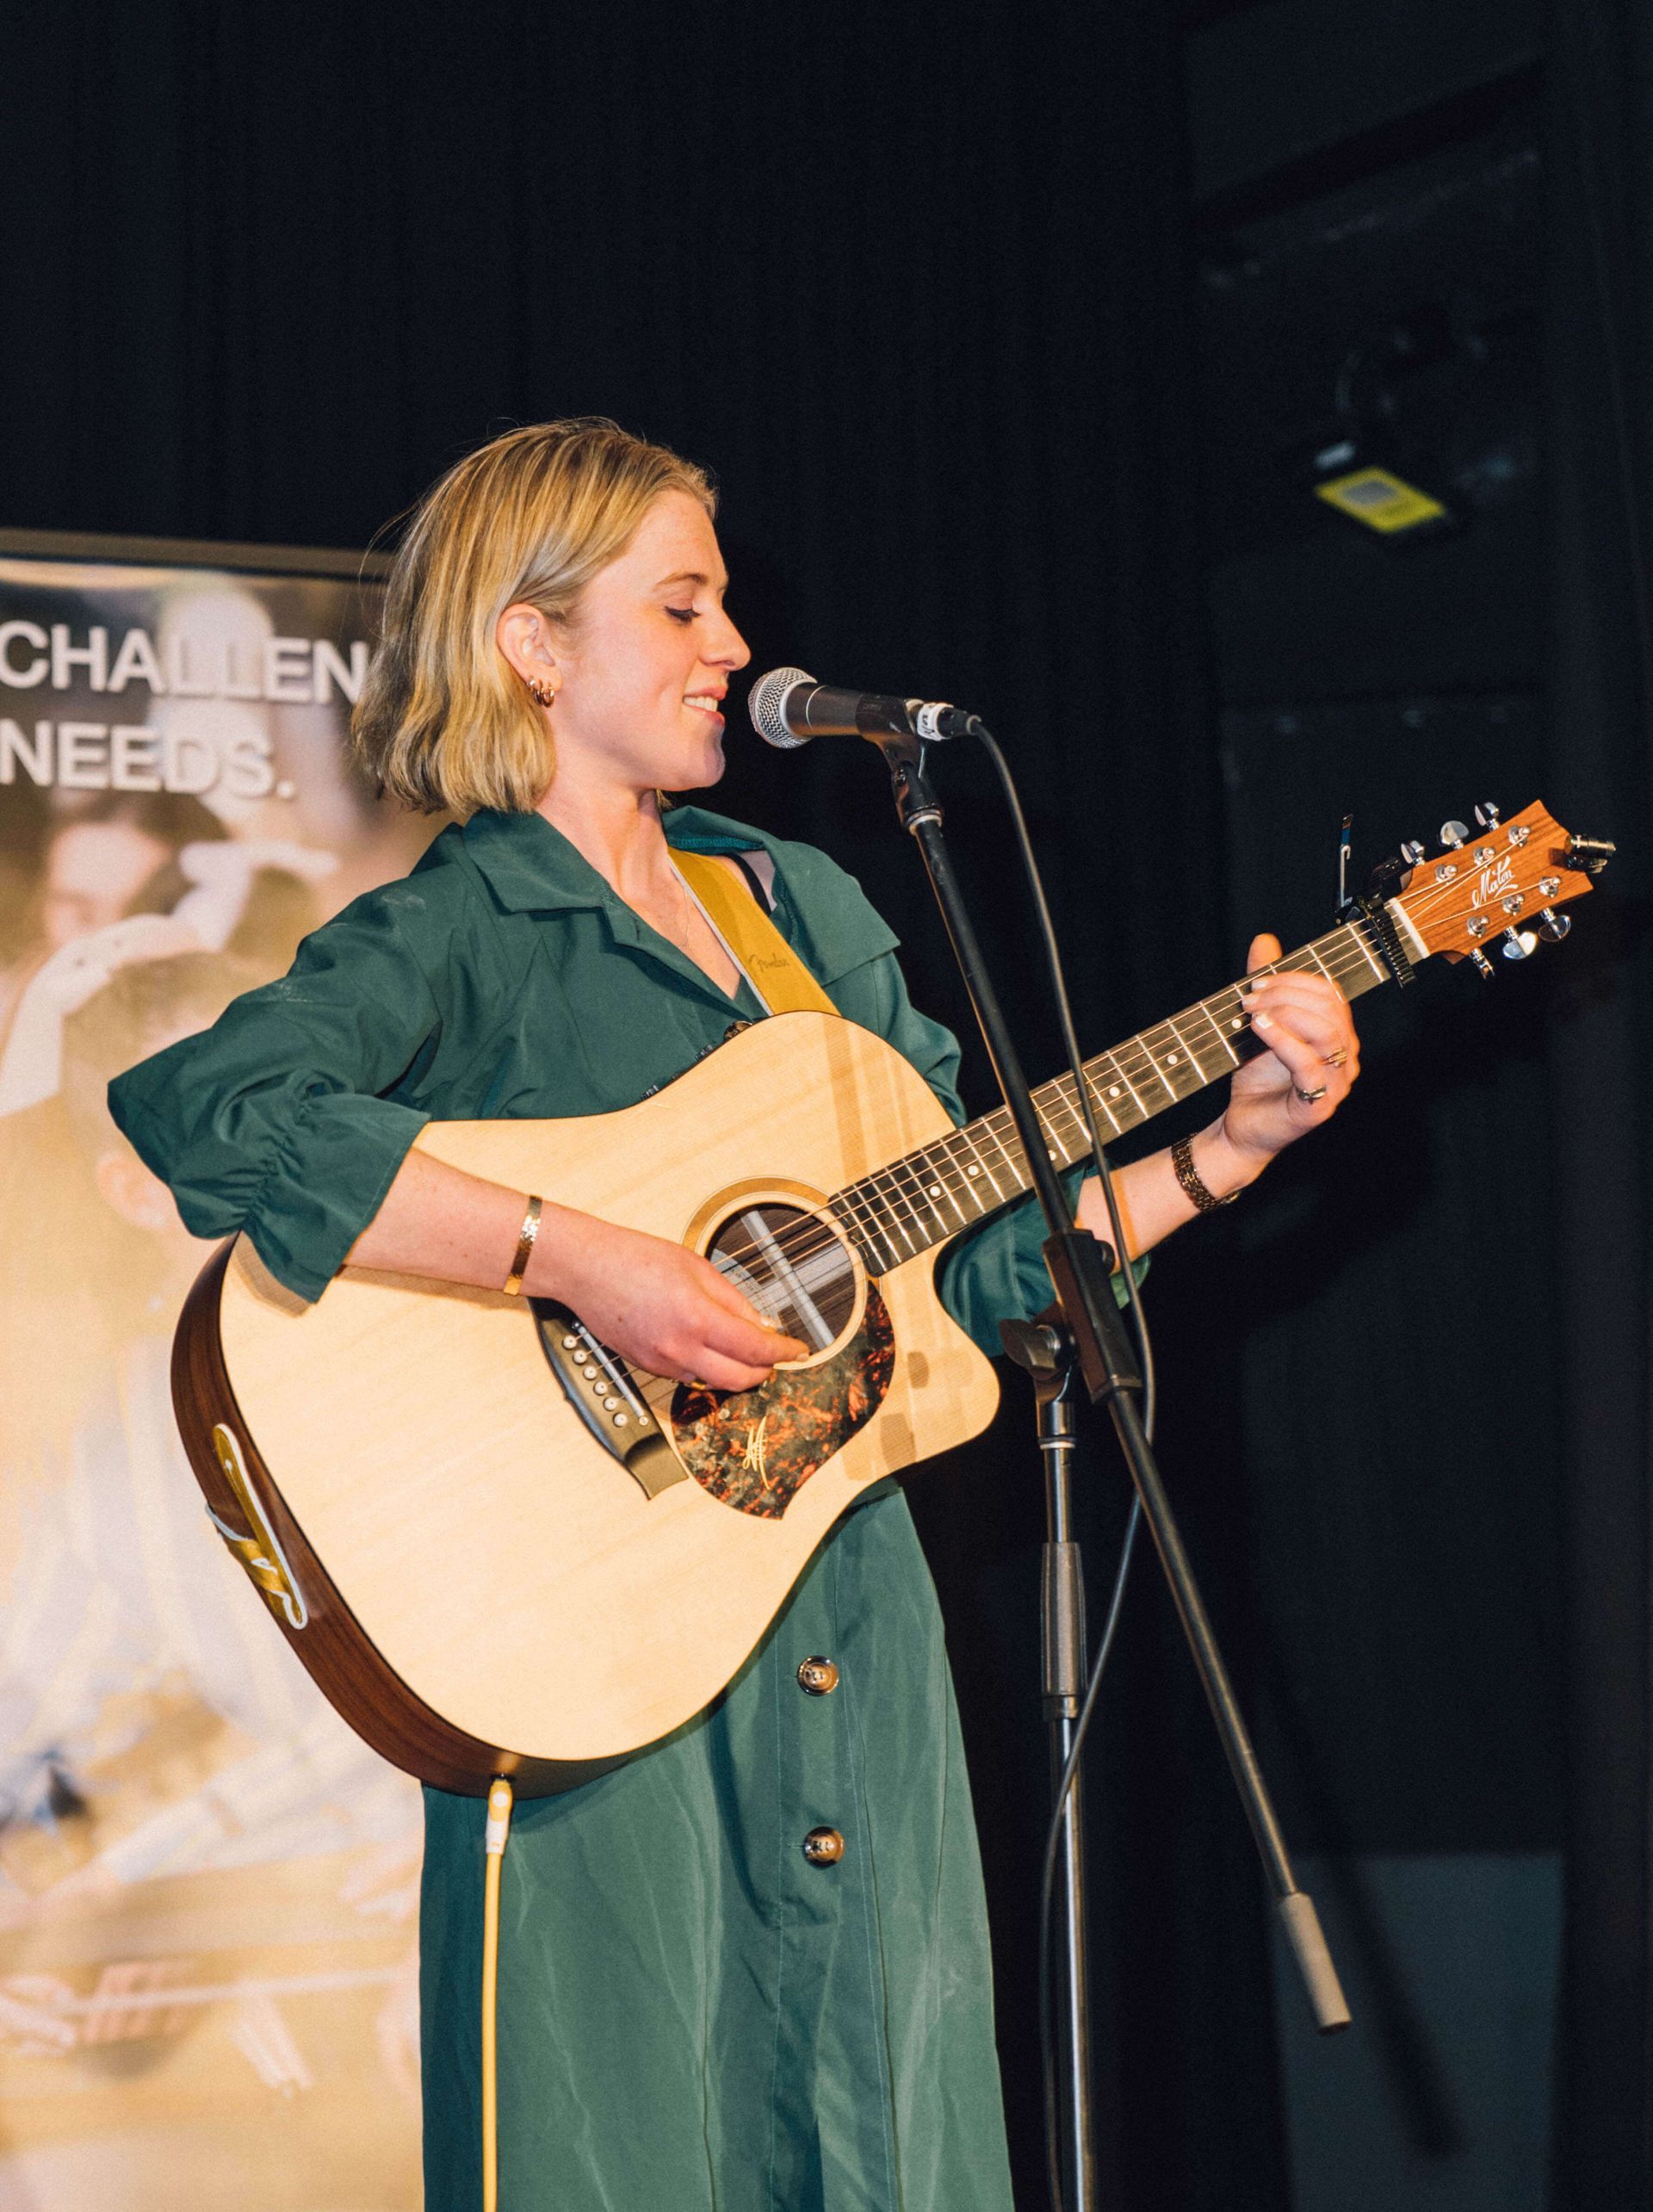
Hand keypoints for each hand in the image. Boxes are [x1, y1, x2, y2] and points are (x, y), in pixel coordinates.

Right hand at [531, 1206, 807, 1390]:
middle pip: (740, 1379)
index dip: (784, 1351)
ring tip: (742, 1347)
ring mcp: (661, 1362)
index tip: (798, 1349)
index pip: (756, 1349)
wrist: (586, 1268)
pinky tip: (708, 1346)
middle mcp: (680, 1348)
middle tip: (775, 1355)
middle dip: (764, 1370)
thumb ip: (733, 1300)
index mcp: (698, 1318)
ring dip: (735, 1371)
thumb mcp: (697, 1267)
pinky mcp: (647, 1366)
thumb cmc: (635, 1258)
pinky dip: (707, 1367)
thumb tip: (761, 1323)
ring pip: (714, 1382)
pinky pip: (688, 1376)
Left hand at [1210, 932, 1361, 1180]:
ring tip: (1252, 1014)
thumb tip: (1265, 940)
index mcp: (1338, 1034)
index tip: (1257, 982)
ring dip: (1286, 1014)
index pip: (1330, 993)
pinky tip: (1260, 1029)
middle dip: (1286, 994)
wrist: (1242, 1127)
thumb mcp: (1260, 1024)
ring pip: (1327, 1032)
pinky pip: (1310, 1065)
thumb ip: (1267, 986)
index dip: (1294, 981)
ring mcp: (1336, 1083)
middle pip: (1331, 1008)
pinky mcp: (1318, 1106)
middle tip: (1249, 998)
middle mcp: (1345, 1057)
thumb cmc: (1258, 1078)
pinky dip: (1283, 1040)